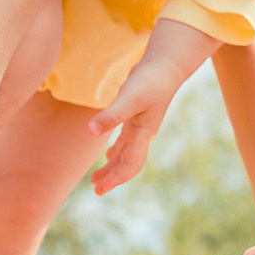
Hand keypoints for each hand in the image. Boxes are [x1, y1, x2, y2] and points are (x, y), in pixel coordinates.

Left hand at [87, 56, 185, 195]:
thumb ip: (111, 115)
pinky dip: (117, 150)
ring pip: (126, 153)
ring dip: (112, 166)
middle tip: (96, 190)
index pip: (131, 164)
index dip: (116, 179)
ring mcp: (141, 126)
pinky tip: (108, 154)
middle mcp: (143, 134)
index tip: (101, 189)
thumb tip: (90, 131)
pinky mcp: (136, 116)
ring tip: (96, 177)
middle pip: (128, 163)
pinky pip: (126, 140)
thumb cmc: (150, 81)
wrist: (165, 64)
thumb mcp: (129, 98)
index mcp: (143, 134)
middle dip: (113, 177)